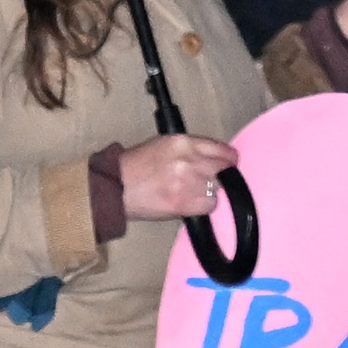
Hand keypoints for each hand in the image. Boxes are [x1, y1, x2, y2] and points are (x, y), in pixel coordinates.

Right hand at [106, 132, 238, 221]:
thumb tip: (211, 157)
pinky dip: (205, 205)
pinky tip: (194, 203)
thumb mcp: (163, 145)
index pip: (221, 149)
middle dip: (224, 175)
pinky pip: (210, 205)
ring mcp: (188, 182)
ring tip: (197, 192)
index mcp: (183, 142)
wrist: (117, 187)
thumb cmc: (136, 165)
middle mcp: (189, 160)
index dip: (229, 158)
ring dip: (212, 191)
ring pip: (218, 188)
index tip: (230, 164)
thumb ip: (189, 148)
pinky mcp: (184, 203)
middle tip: (218, 180)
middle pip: (224, 168)